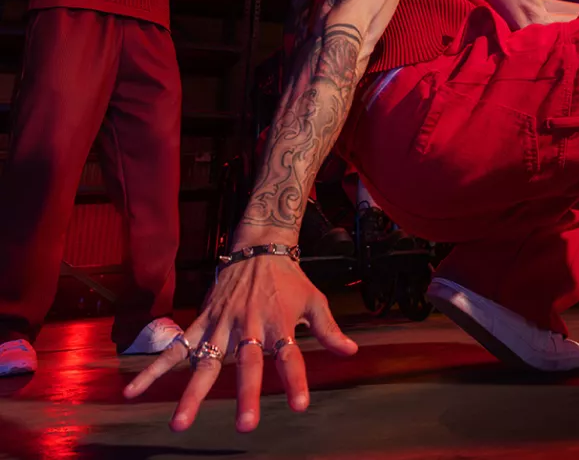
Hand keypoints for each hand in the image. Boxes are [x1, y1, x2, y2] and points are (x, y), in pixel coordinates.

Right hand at [123, 254, 357, 431]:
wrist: (258, 247)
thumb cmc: (289, 280)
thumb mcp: (315, 300)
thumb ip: (329, 330)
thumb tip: (351, 353)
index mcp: (278, 322)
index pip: (290, 356)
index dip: (295, 380)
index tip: (300, 405)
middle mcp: (248, 325)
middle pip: (247, 364)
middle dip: (246, 394)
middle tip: (246, 425)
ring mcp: (221, 324)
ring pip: (205, 362)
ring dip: (192, 394)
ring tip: (179, 424)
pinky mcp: (201, 322)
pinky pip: (175, 348)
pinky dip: (154, 369)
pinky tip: (133, 392)